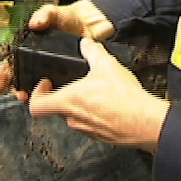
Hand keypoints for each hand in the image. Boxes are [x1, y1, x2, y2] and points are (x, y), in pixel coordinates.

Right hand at [0, 1, 115, 98]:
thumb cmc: (66, 17)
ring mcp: (48, 70)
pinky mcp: (62, 76)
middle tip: (18, 94)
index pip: (9, 62)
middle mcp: (34, 61)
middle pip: (19, 78)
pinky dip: (50, 95)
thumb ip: (44, 15)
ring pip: (34, 86)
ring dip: (30, 94)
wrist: (88, 24)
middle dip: (15, 88)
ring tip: (30, 98)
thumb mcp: (52, 12)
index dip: (2, 74)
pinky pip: (54, 88)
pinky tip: (51, 97)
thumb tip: (34, 23)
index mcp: (26, 47)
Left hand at [28, 37, 169, 151]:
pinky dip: (96, 114)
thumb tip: (87, 44)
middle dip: (65, 94)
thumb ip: (92, 51)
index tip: (45, 83)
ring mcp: (86, 130)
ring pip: (75, 116)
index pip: (36, 105)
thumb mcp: (106, 64)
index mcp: (67, 101)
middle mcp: (73, 119)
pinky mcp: (100, 136)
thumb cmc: (123, 98)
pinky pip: (91, 124)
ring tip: (98, 92)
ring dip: (82, 104)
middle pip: (57, 108)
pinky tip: (111, 104)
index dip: (36, 93)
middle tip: (76, 83)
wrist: (144, 123)